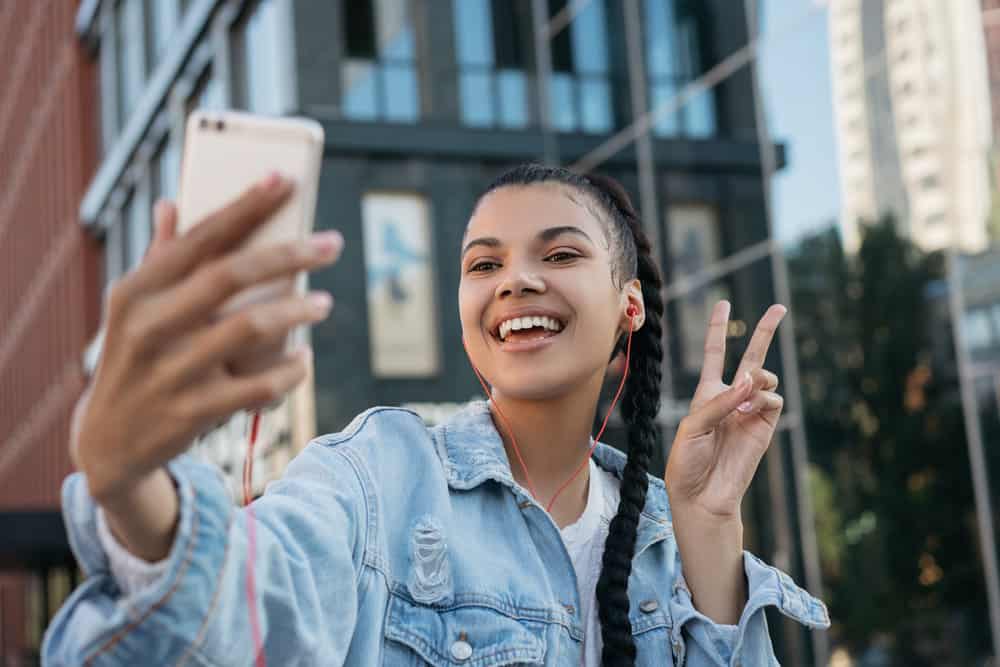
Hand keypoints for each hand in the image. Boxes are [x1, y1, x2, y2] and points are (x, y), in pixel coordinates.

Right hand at [69, 175, 343, 502]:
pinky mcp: (192, 412)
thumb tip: (171, 202)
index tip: (285, 180)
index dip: (245, 206)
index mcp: (135, 290)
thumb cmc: (134, 358)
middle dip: (289, 253)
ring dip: (298, 311)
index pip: (199, 237)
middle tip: (333, 242)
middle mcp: (149, 326)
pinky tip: (305, 359)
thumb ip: (159, 257)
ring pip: (250, 328)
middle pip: (231, 275)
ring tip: (324, 303)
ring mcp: (170, 371)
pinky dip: (290, 371)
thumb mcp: (133, 309)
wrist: (108, 441)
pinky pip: (258, 386)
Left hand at [664, 300, 786, 520]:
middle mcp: (731, 397)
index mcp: (706, 394)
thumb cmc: (688, 461)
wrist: (703, 495)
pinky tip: (750, 410)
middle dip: (764, 331)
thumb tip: (751, 380)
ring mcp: (750, 411)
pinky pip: (773, 400)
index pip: (714, 354)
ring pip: (765, 377)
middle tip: (779, 307)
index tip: (722, 303)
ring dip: (757, 378)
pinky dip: (763, 398)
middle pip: (750, 356)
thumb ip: (720, 401)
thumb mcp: (694, 426)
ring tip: (746, 396)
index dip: (717, 329)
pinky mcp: (766, 427)